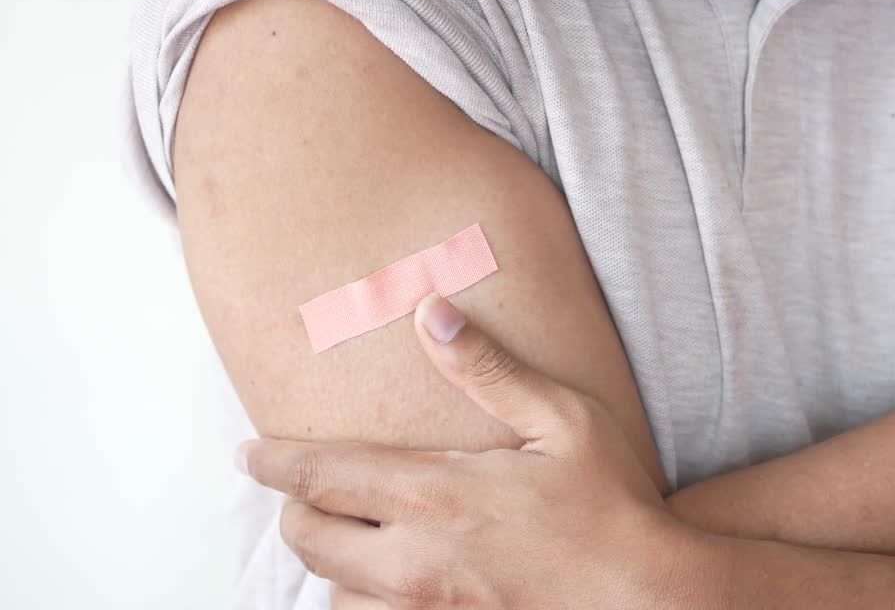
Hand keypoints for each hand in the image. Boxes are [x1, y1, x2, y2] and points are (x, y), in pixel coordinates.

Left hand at [239, 294, 709, 608]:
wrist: (648, 596)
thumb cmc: (611, 503)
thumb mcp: (563, 418)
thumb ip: (489, 368)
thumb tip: (431, 314)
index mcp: (438, 493)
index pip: (325, 475)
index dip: (275, 462)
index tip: (246, 453)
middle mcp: (418, 556)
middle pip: (313, 537)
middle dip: (293, 510)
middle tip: (299, 490)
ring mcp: (429, 606)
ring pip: (334, 593)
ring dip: (328, 562)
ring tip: (344, 536)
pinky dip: (358, 602)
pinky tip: (378, 585)